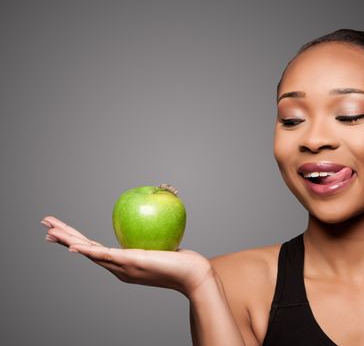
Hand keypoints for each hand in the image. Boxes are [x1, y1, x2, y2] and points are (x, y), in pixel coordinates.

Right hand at [41, 216, 213, 297]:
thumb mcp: (161, 244)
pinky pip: (104, 256)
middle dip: (64, 238)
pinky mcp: (129, 263)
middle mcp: (118, 268)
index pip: (94, 250)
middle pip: (85, 250)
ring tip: (50, 230)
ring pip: (88, 252)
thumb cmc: (181, 260)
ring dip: (67, 241)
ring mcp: (122, 267)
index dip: (76, 242)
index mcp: (122, 263)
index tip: (62, 234)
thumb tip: (152, 214)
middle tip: (45, 227)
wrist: (192, 274)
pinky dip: (87, 251)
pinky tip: (74, 246)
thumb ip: (152, 235)